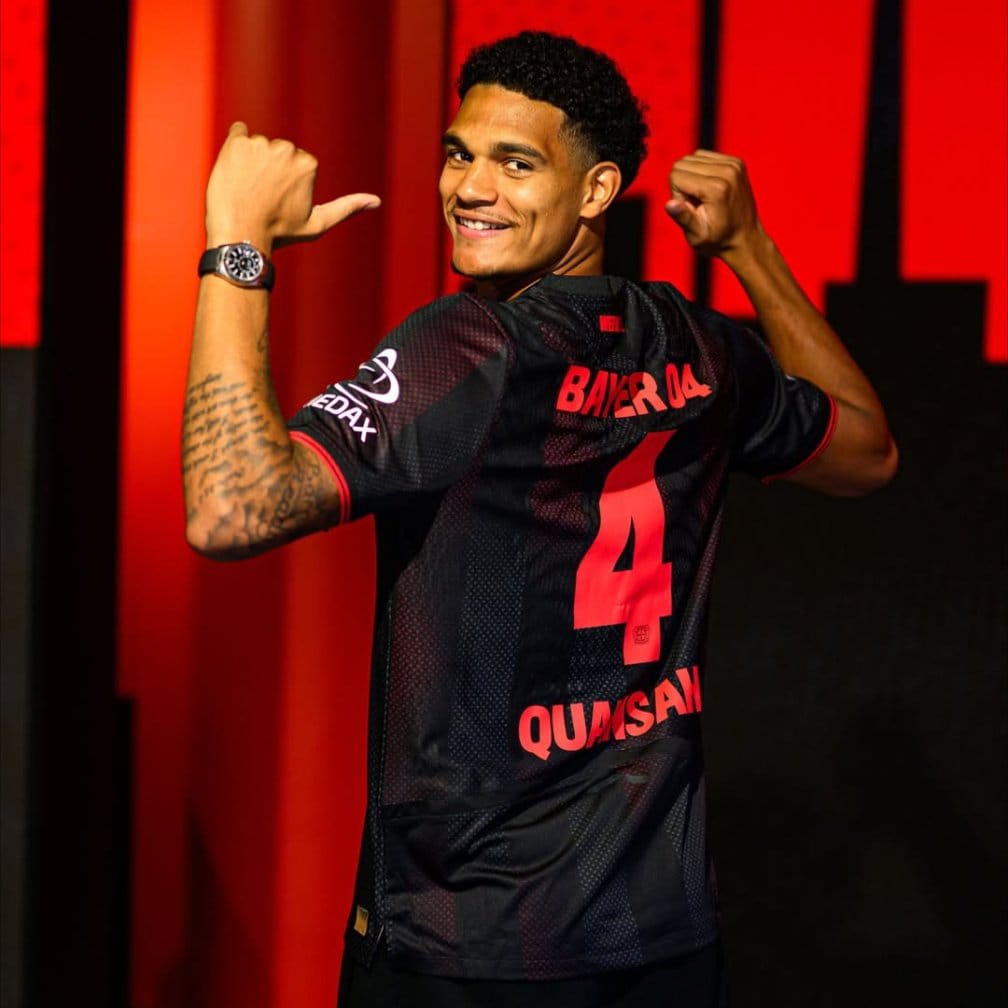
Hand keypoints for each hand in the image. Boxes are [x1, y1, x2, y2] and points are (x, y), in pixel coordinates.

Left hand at [205, 122, 379, 251]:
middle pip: (277, 152)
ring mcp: (260, 144)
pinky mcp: (236, 141)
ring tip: (246, 189)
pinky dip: (235, 148)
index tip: (279, 202)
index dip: (287, 184)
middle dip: (270, 169)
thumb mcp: (318, 224)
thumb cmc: (280, 233)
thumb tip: (377, 201)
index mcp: (308, 164)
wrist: (240, 235)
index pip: (296, 164)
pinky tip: (234, 170)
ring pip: (258, 147)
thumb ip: (346, 208)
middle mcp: (287, 149)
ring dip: (252, 162)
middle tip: (261, 197)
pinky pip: (238, 132)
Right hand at [665, 150, 760, 259]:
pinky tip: (710, 189)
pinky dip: (702, 171)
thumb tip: (669, 204)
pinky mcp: (737, 162)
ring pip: (693, 157)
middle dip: (683, 184)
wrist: (745, 239)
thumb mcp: (697, 236)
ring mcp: (734, 164)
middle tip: (697, 204)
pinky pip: (706, 156)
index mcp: (716, 188)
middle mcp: (727, 171)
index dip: (677, 194)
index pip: (676, 175)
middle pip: (683, 163)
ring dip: (692, 176)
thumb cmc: (718, 241)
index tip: (690, 210)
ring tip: (704, 197)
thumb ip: (683, 217)